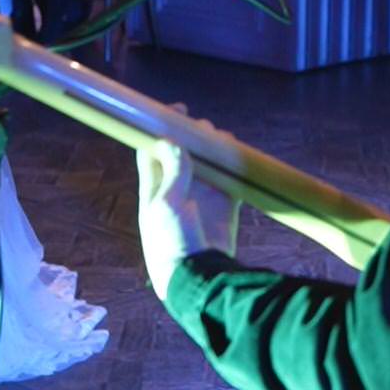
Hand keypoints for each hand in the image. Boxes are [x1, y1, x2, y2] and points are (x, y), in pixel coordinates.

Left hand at [135, 135, 238, 301]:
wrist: (197, 279)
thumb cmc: (172, 243)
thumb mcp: (167, 205)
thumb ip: (173, 173)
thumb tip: (173, 141)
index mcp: (154, 188)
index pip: (153, 150)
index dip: (161, 129)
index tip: (175, 111)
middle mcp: (177, 189)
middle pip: (184, 152)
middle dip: (194, 136)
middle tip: (203, 129)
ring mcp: (202, 198)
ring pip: (208, 164)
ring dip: (215, 149)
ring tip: (221, 140)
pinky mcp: (224, 208)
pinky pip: (230, 180)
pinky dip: (234, 166)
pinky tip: (236, 156)